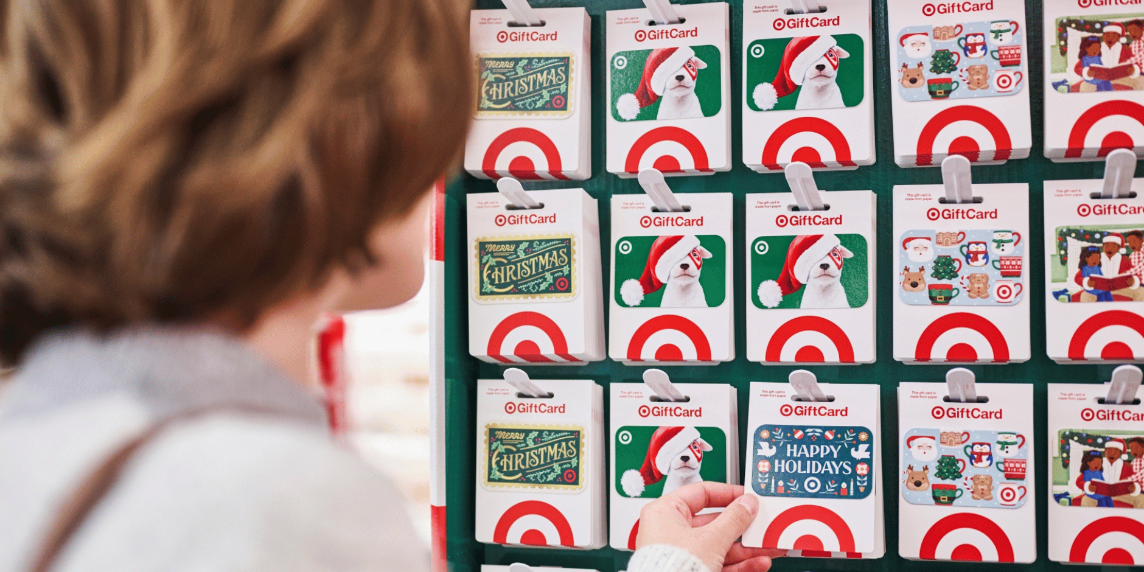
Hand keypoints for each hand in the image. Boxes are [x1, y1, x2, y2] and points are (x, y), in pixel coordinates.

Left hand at [635, 482, 783, 571]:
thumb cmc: (670, 568)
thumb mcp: (710, 539)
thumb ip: (733, 520)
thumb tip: (747, 504)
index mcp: (666, 512)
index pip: (701, 493)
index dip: (728, 494)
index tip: (748, 498)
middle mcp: (671, 531)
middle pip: (715, 523)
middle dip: (744, 528)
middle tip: (763, 525)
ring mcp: (682, 553)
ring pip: (720, 546)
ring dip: (747, 549)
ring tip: (768, 548)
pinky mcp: (691, 570)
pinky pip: (718, 563)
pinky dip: (739, 564)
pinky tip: (758, 563)